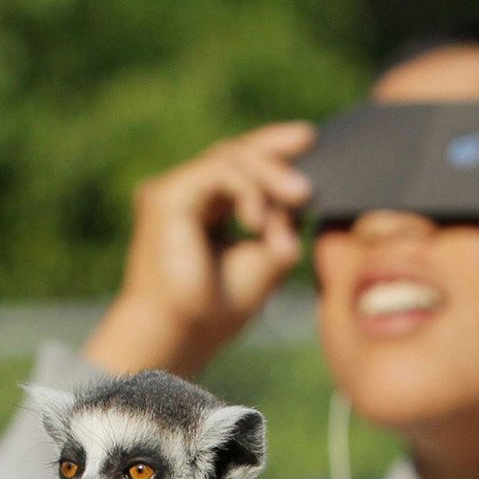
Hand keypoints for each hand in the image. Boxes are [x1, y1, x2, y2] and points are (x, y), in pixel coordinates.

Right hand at [83, 122, 315, 377]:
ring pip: (229, 157)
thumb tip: (301, 196)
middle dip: (275, 147)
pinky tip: (258, 221)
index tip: (312, 142)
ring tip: (300, 195)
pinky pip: (218, 172)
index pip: (241, 169)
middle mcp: (185, 197)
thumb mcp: (266, 261)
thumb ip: (283, 225)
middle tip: (310, 142)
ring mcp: (172, 193)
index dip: (275, 151)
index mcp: (205, 212)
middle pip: (234, 153)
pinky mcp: (166, 195)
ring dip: (270, 174)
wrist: (179, 336)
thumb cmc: (214, 312)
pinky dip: (247, 190)